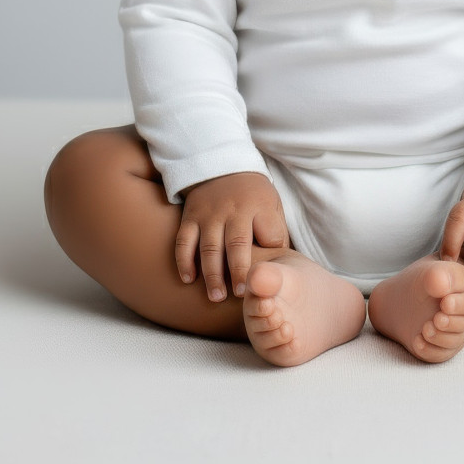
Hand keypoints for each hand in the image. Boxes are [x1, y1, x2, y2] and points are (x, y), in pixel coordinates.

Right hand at [175, 171, 290, 301]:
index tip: (266, 276)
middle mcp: (233, 209)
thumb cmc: (253, 196)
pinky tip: (188, 279)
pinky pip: (184, 240)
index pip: (270, 233)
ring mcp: (210, 213)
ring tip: (216, 297)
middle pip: (236, 243)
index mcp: (259, 206)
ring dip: (212, 274)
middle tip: (240, 295)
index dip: (270, 255)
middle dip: (239, 271)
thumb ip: (276, 232)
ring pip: (209, 247)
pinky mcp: (190, 216)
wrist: (223, 166)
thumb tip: (279, 266)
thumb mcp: (272, 204)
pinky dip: (184, 261)